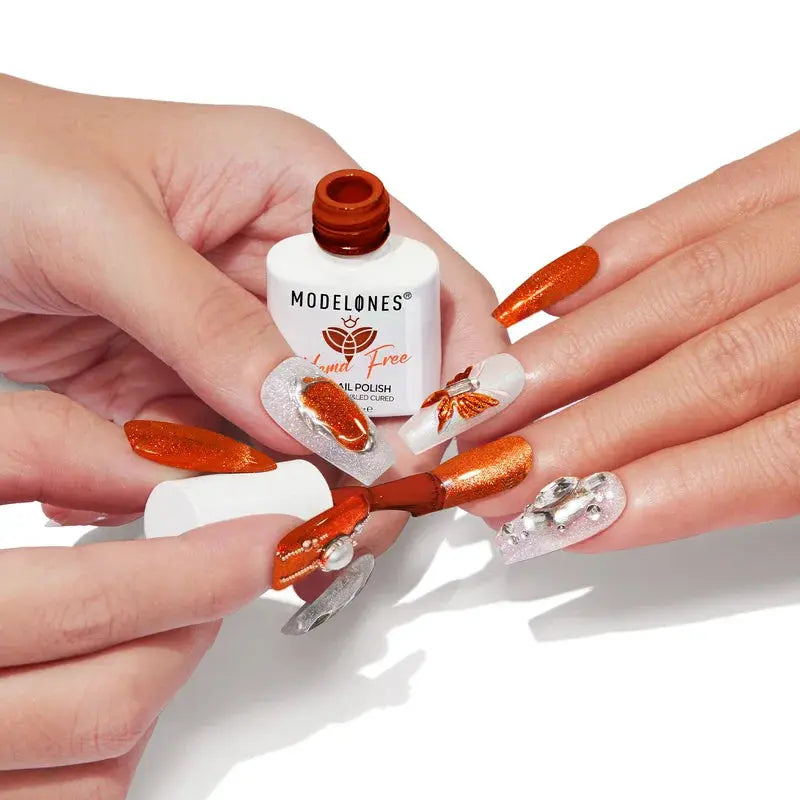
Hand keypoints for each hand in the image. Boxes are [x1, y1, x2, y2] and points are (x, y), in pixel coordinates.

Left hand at [0, 75, 503, 550]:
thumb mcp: (106, 231)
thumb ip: (211, 325)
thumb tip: (307, 410)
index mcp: (294, 188)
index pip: (418, 277)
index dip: (451, 360)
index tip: (436, 439)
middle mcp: (277, 262)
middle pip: (373, 367)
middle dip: (381, 443)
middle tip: (366, 508)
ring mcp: (233, 331)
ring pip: (306, 423)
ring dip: (306, 481)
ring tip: (303, 533)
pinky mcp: (183, 383)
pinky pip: (232, 449)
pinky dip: (234, 489)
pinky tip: (227, 514)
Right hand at [0, 392, 295, 795]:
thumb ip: (45, 446)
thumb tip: (171, 465)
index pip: (81, 606)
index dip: (194, 572)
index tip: (260, 539)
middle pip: (112, 698)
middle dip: (190, 621)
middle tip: (219, 566)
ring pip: (100, 765)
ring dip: (156, 676)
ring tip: (153, 613)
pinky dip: (108, 745)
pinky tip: (93, 677)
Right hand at [463, 131, 799, 556]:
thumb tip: (685, 491)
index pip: (775, 447)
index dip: (658, 489)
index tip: (564, 520)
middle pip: (706, 369)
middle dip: (578, 431)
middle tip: (486, 473)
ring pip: (682, 290)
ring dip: (568, 354)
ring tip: (484, 401)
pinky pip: (695, 204)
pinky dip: (609, 255)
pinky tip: (543, 300)